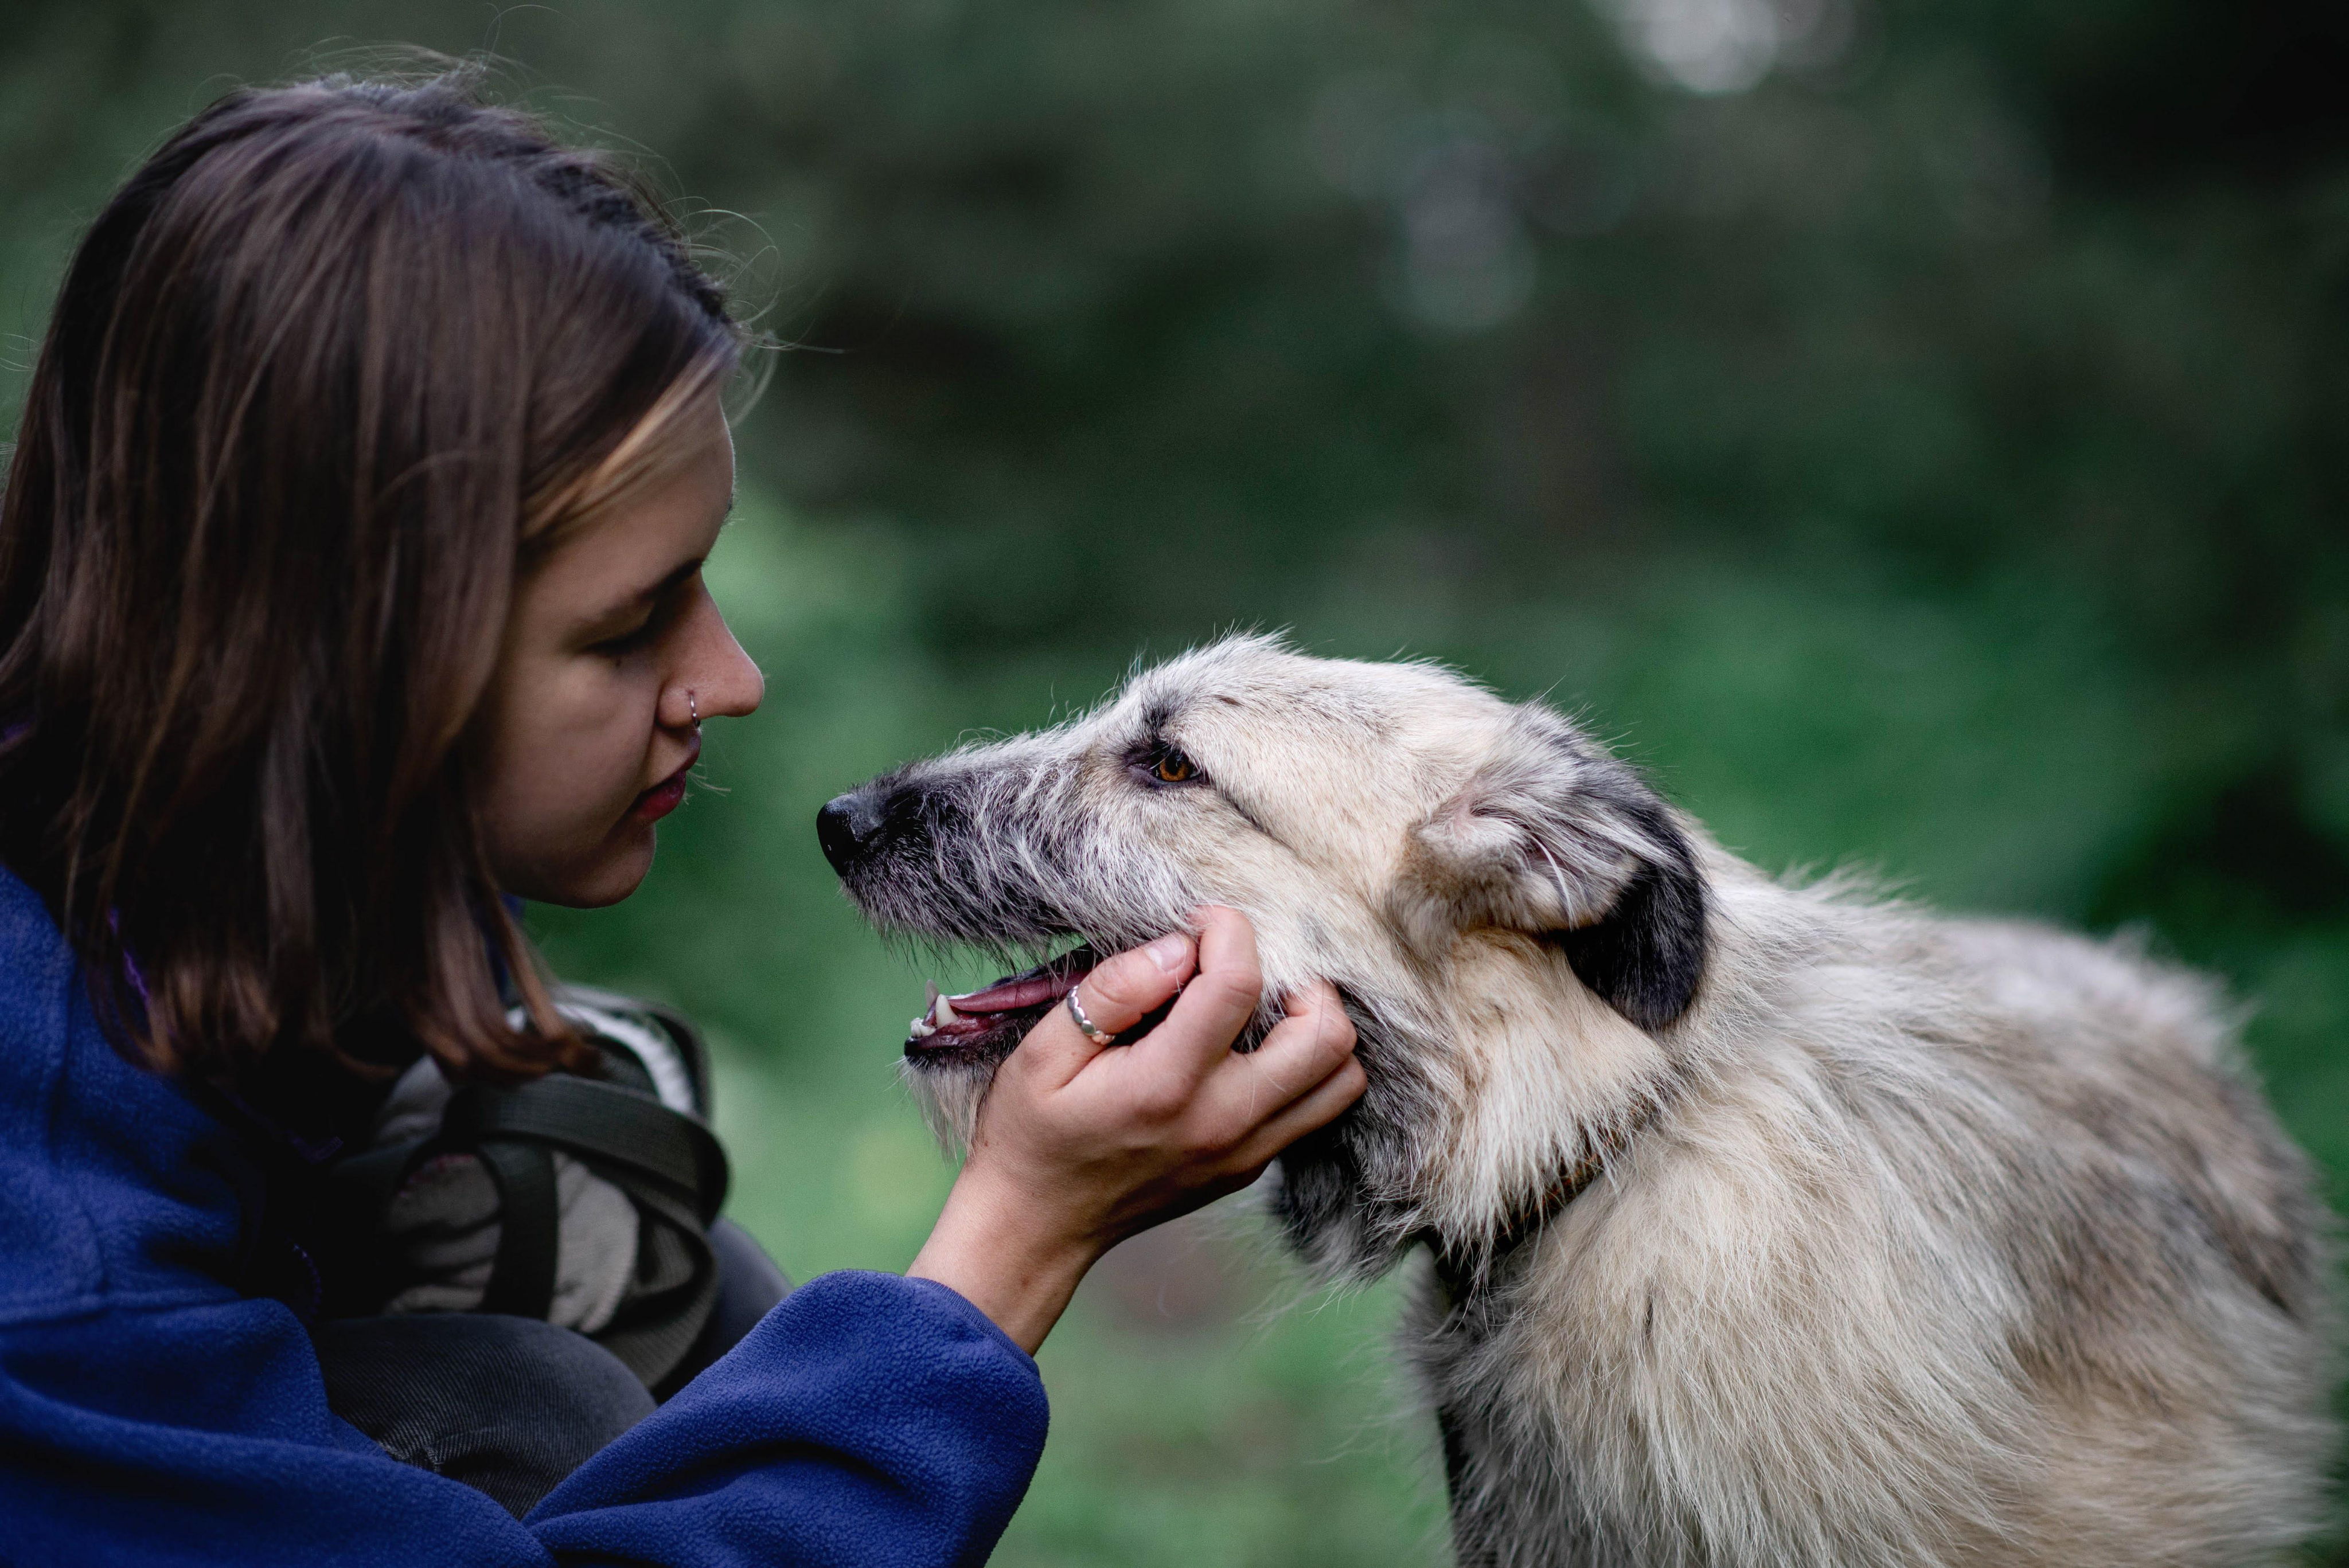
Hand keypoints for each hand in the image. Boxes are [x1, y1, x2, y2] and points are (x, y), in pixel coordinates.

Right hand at [907, 907, 1363, 1351]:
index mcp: (1167, 1086)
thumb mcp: (1042, 1053)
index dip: (1228, 931)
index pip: (1239, 985)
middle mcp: (1224, 1121)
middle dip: (1299, 977)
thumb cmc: (1031, 1134)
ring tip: (1266, 1005)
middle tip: (1247, 967)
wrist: (1037, 1229)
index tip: (1199, 923)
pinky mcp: (1252, 1166)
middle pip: (1324, 1033)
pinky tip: (1255, 1047)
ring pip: (1342, 1076)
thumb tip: (1177, 948)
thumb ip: (1113, 991)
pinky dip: (1306, 1065)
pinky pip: (1317, 1107)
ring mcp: (1247, 1151)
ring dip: (1316, 1026)